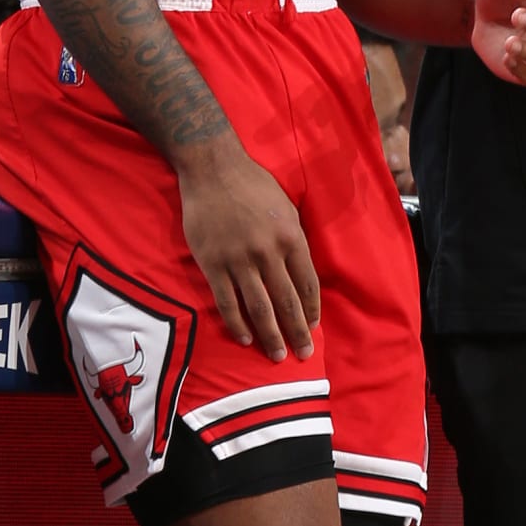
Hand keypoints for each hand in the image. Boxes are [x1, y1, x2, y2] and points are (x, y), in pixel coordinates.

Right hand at [177, 138, 321, 360]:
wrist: (213, 169)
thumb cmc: (253, 186)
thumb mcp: (286, 208)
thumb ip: (294, 240)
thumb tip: (300, 272)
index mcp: (291, 238)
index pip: (307, 284)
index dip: (311, 310)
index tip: (313, 328)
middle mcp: (268, 252)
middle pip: (286, 301)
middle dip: (296, 332)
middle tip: (303, 355)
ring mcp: (239, 260)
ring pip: (259, 307)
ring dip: (270, 335)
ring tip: (277, 356)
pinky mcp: (213, 264)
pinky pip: (227, 301)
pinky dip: (237, 323)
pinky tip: (245, 339)